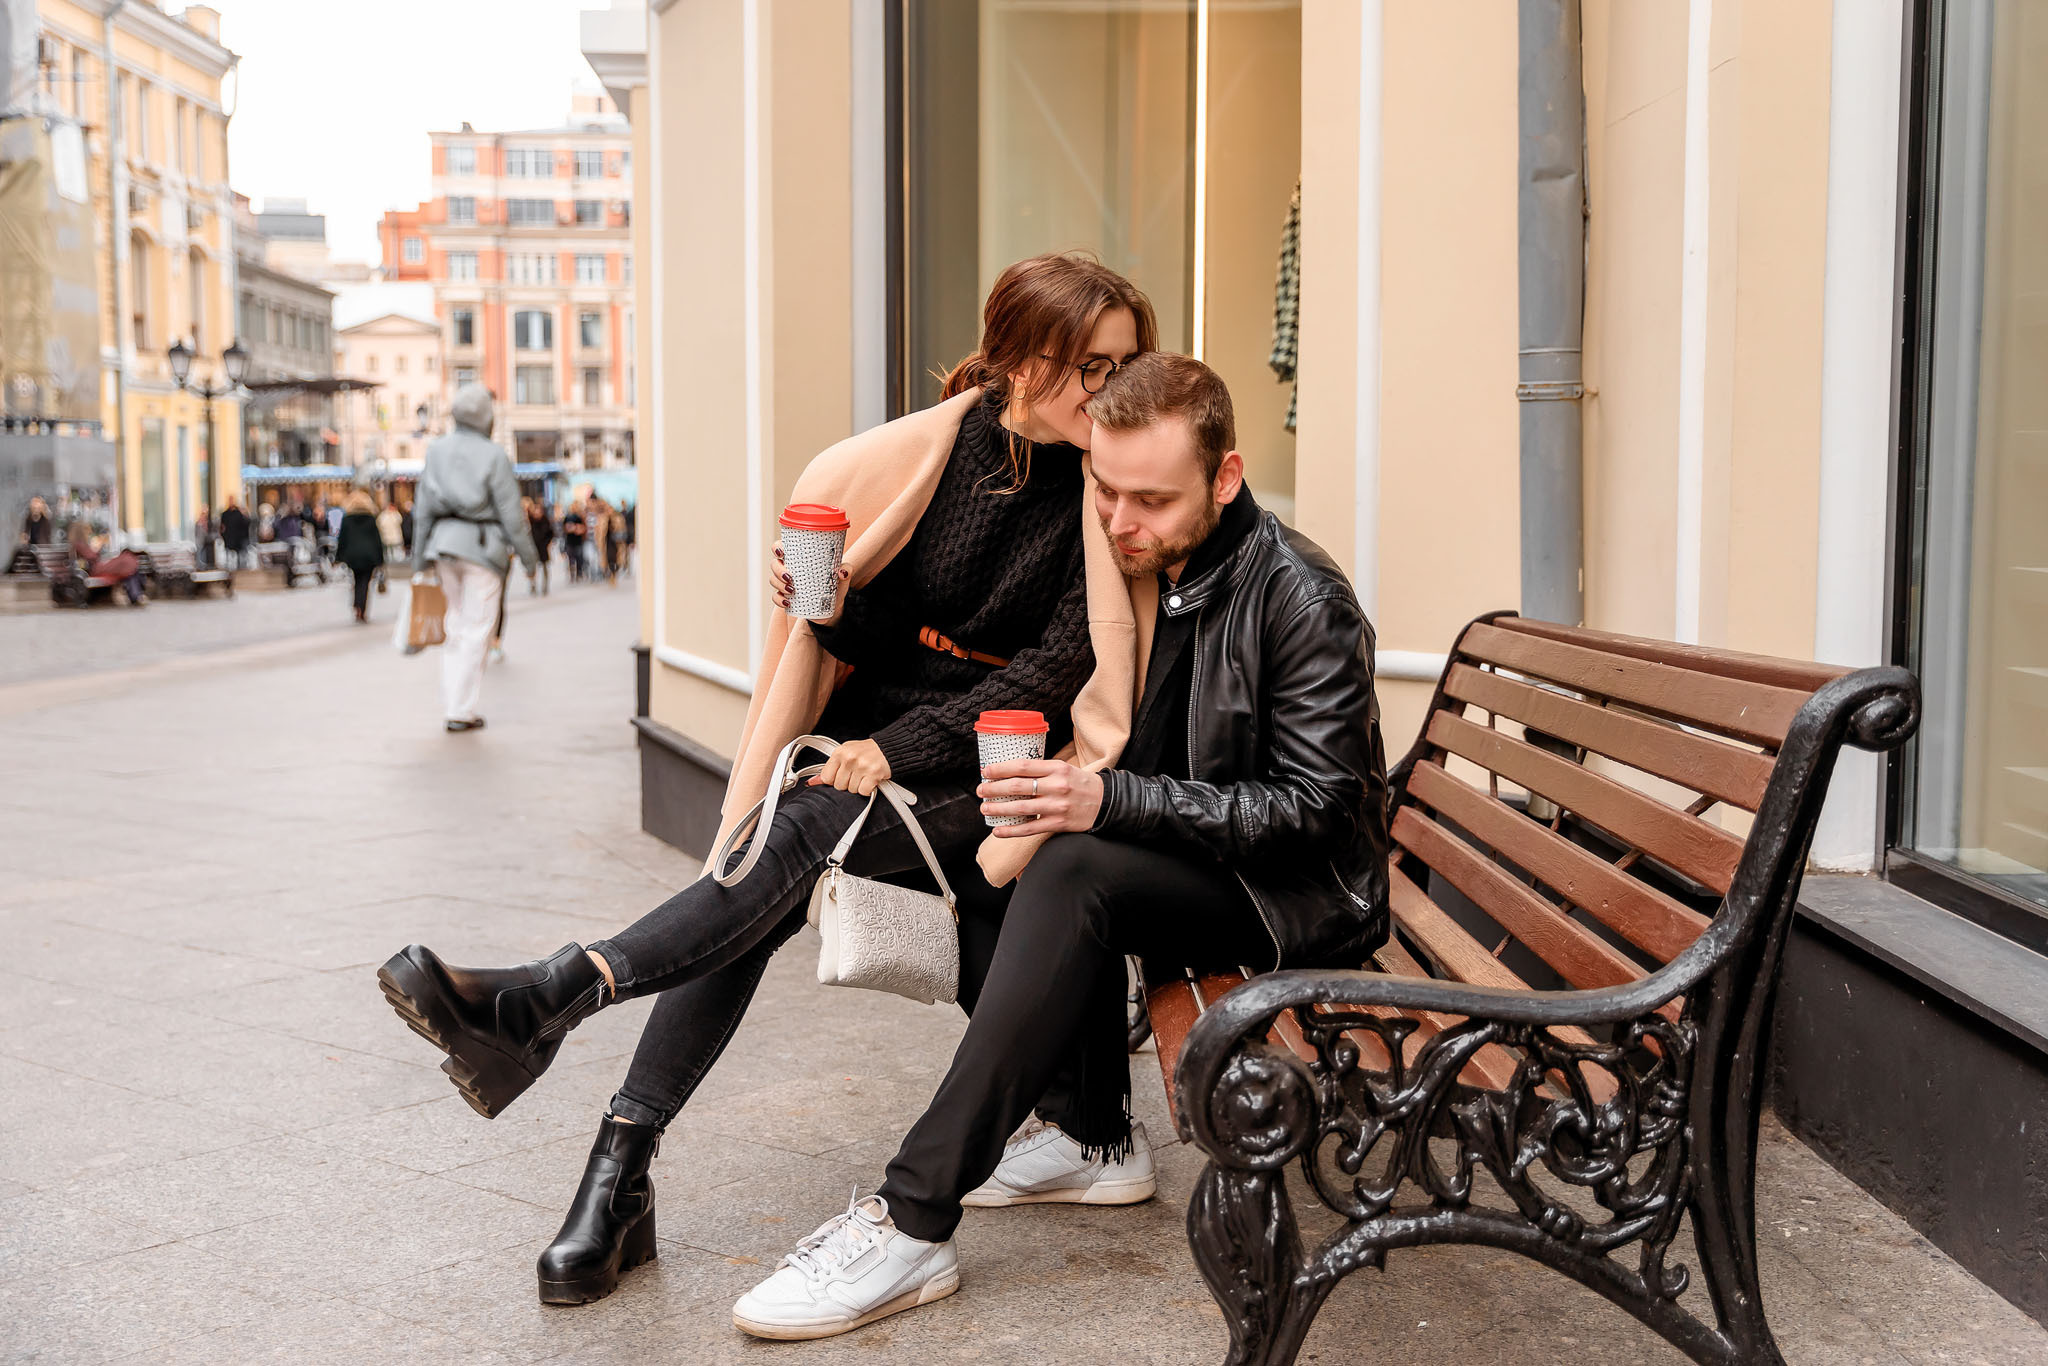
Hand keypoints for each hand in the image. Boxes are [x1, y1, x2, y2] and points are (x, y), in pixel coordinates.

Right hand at [769, 540, 851, 623]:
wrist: (833, 606)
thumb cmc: (835, 584)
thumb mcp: (843, 576)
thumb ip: (846, 570)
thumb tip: (842, 571)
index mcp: (798, 557)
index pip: (781, 547)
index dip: (777, 547)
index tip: (782, 552)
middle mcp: (789, 568)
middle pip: (774, 564)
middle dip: (778, 570)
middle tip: (790, 577)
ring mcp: (785, 583)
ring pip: (773, 580)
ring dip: (779, 584)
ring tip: (792, 590)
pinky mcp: (786, 597)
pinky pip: (776, 597)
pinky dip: (779, 599)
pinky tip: (787, 602)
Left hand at [812, 738, 890, 795]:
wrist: (889, 748)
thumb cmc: (867, 752)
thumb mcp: (845, 755)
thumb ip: (830, 768)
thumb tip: (812, 782)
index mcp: (840, 752)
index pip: (826, 777)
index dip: (834, 780)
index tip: (842, 776)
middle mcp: (849, 758)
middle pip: (839, 786)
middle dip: (848, 783)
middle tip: (856, 774)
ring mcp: (861, 766)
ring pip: (851, 790)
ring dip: (859, 786)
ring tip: (864, 775)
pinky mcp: (873, 773)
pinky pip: (863, 791)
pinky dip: (868, 789)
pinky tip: (870, 780)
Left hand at [979, 758, 1102, 837]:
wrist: (1105, 803)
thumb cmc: (1080, 784)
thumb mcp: (1064, 769)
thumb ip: (1041, 770)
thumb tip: (1011, 771)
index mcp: (1057, 768)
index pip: (1023, 766)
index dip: (1001, 769)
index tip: (986, 771)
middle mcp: (1056, 786)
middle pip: (1018, 786)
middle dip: (994, 788)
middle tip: (981, 790)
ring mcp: (1057, 806)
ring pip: (1021, 807)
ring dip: (999, 808)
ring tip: (985, 808)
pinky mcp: (1058, 823)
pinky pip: (1030, 828)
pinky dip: (1012, 830)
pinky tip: (998, 831)